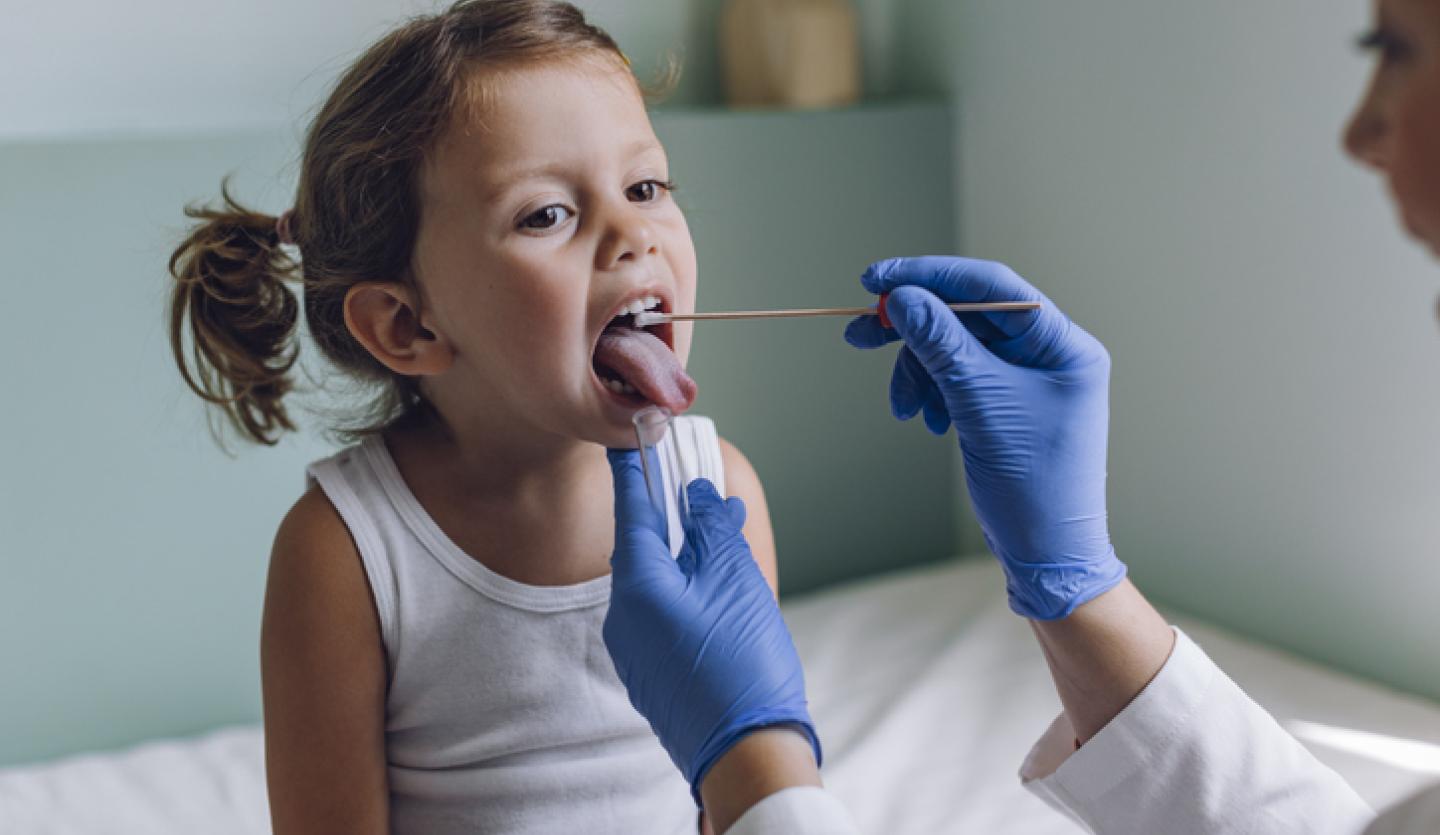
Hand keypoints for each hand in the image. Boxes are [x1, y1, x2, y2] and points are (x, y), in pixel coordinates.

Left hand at [604, 449, 819, 802]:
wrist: (747, 754)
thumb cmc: (743, 664)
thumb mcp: (735, 580)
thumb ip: (713, 529)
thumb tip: (698, 496)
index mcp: (638, 586)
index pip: (630, 510)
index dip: (634, 470)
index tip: (629, 437)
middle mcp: (624, 616)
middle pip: (643, 548)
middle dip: (673, 518)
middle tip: (699, 487)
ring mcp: (633, 649)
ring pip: (657, 584)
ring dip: (687, 557)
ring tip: (726, 537)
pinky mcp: (651, 673)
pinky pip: (663, 615)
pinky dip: (687, 591)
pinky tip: (720, 587)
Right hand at [844, 256, 1126, 619]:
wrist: (1046, 554)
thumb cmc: (1032, 486)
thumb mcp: (981, 406)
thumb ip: (943, 345)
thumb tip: (904, 298)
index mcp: (1062, 345)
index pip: (992, 286)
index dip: (931, 276)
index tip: (877, 280)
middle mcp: (1048, 354)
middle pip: (967, 316)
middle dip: (914, 328)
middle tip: (861, 333)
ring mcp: (1027, 379)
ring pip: (954, 348)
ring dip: (918, 371)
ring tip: (903, 409)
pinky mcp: (1005, 403)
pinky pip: (956, 377)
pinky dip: (931, 392)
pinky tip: (926, 420)